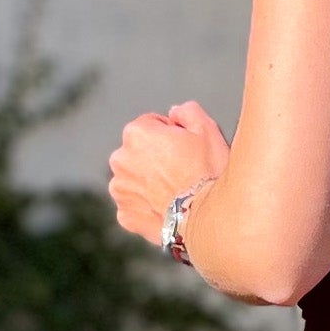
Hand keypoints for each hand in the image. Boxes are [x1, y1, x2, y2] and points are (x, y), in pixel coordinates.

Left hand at [107, 100, 231, 245]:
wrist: (208, 219)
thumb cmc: (209, 173)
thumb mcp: (207, 130)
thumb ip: (187, 111)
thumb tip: (175, 112)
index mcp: (136, 133)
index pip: (152, 124)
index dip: (172, 134)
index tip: (187, 148)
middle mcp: (120, 159)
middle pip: (139, 151)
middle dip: (156, 157)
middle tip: (183, 171)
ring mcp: (120, 189)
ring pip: (135, 178)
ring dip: (149, 181)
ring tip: (177, 192)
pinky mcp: (125, 215)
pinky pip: (136, 205)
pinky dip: (148, 206)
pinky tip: (169, 208)